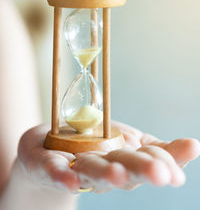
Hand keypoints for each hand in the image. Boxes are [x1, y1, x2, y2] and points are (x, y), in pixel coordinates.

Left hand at [18, 122, 199, 192]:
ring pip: (93, 172)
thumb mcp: (131, 142)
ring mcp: (77, 168)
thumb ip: (158, 147)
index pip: (147, 158)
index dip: (166, 159)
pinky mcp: (50, 166)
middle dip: (142, 170)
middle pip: (124, 170)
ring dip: (106, 175)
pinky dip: (62, 176)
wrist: (53, 147)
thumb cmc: (97, 144)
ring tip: (118, 174)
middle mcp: (105, 168)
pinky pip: (55, 171)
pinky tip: (71, 181)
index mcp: (125, 160)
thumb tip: (195, 145)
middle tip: (161, 173)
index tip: (184, 160)